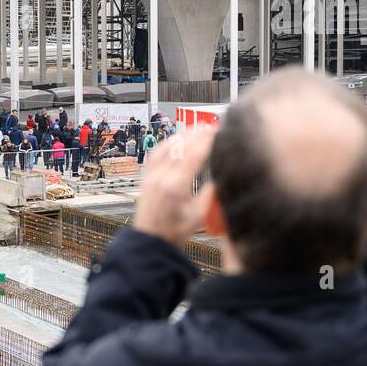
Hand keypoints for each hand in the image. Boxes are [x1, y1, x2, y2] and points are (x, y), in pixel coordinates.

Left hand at [133, 124, 215, 246]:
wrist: (150, 240)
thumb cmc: (173, 231)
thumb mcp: (199, 215)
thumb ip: (210, 194)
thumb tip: (220, 177)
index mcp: (175, 186)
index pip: (193, 155)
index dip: (205, 141)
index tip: (216, 131)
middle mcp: (161, 177)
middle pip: (180, 147)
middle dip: (195, 134)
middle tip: (209, 125)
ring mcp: (151, 176)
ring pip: (166, 148)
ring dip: (182, 136)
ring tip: (195, 128)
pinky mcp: (146, 178)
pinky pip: (155, 154)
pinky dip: (167, 143)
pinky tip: (175, 139)